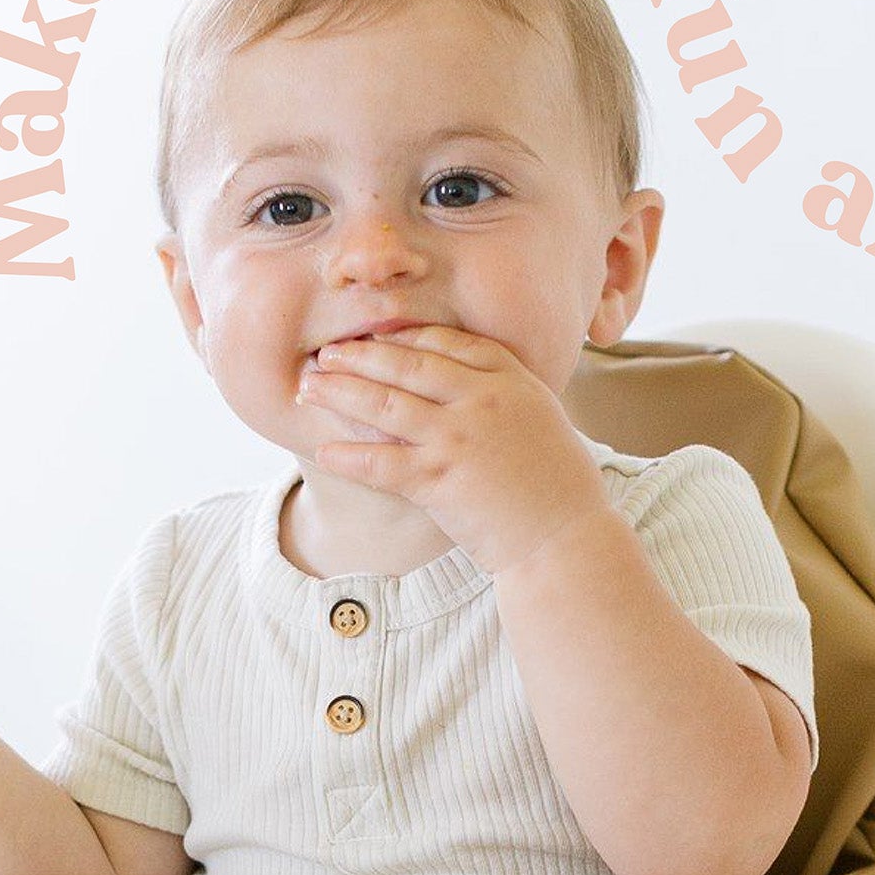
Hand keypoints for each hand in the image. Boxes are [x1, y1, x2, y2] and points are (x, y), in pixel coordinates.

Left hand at [295, 324, 613, 575]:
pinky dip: (348, 455)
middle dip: (359, 355)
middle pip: (406, 364)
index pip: (447, 342)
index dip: (404, 336)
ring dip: (339, 393)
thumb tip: (471, 385)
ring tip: (309, 387)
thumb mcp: (542, 419)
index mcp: (510, 378)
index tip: (376, 335)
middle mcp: (481, 399)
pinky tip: (323, 449)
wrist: (565, 538)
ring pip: (384, 403)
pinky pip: (380, 462)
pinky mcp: (439, 480)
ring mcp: (457, 437)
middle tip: (325, 353)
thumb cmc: (559, 487)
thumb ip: (505, 395)